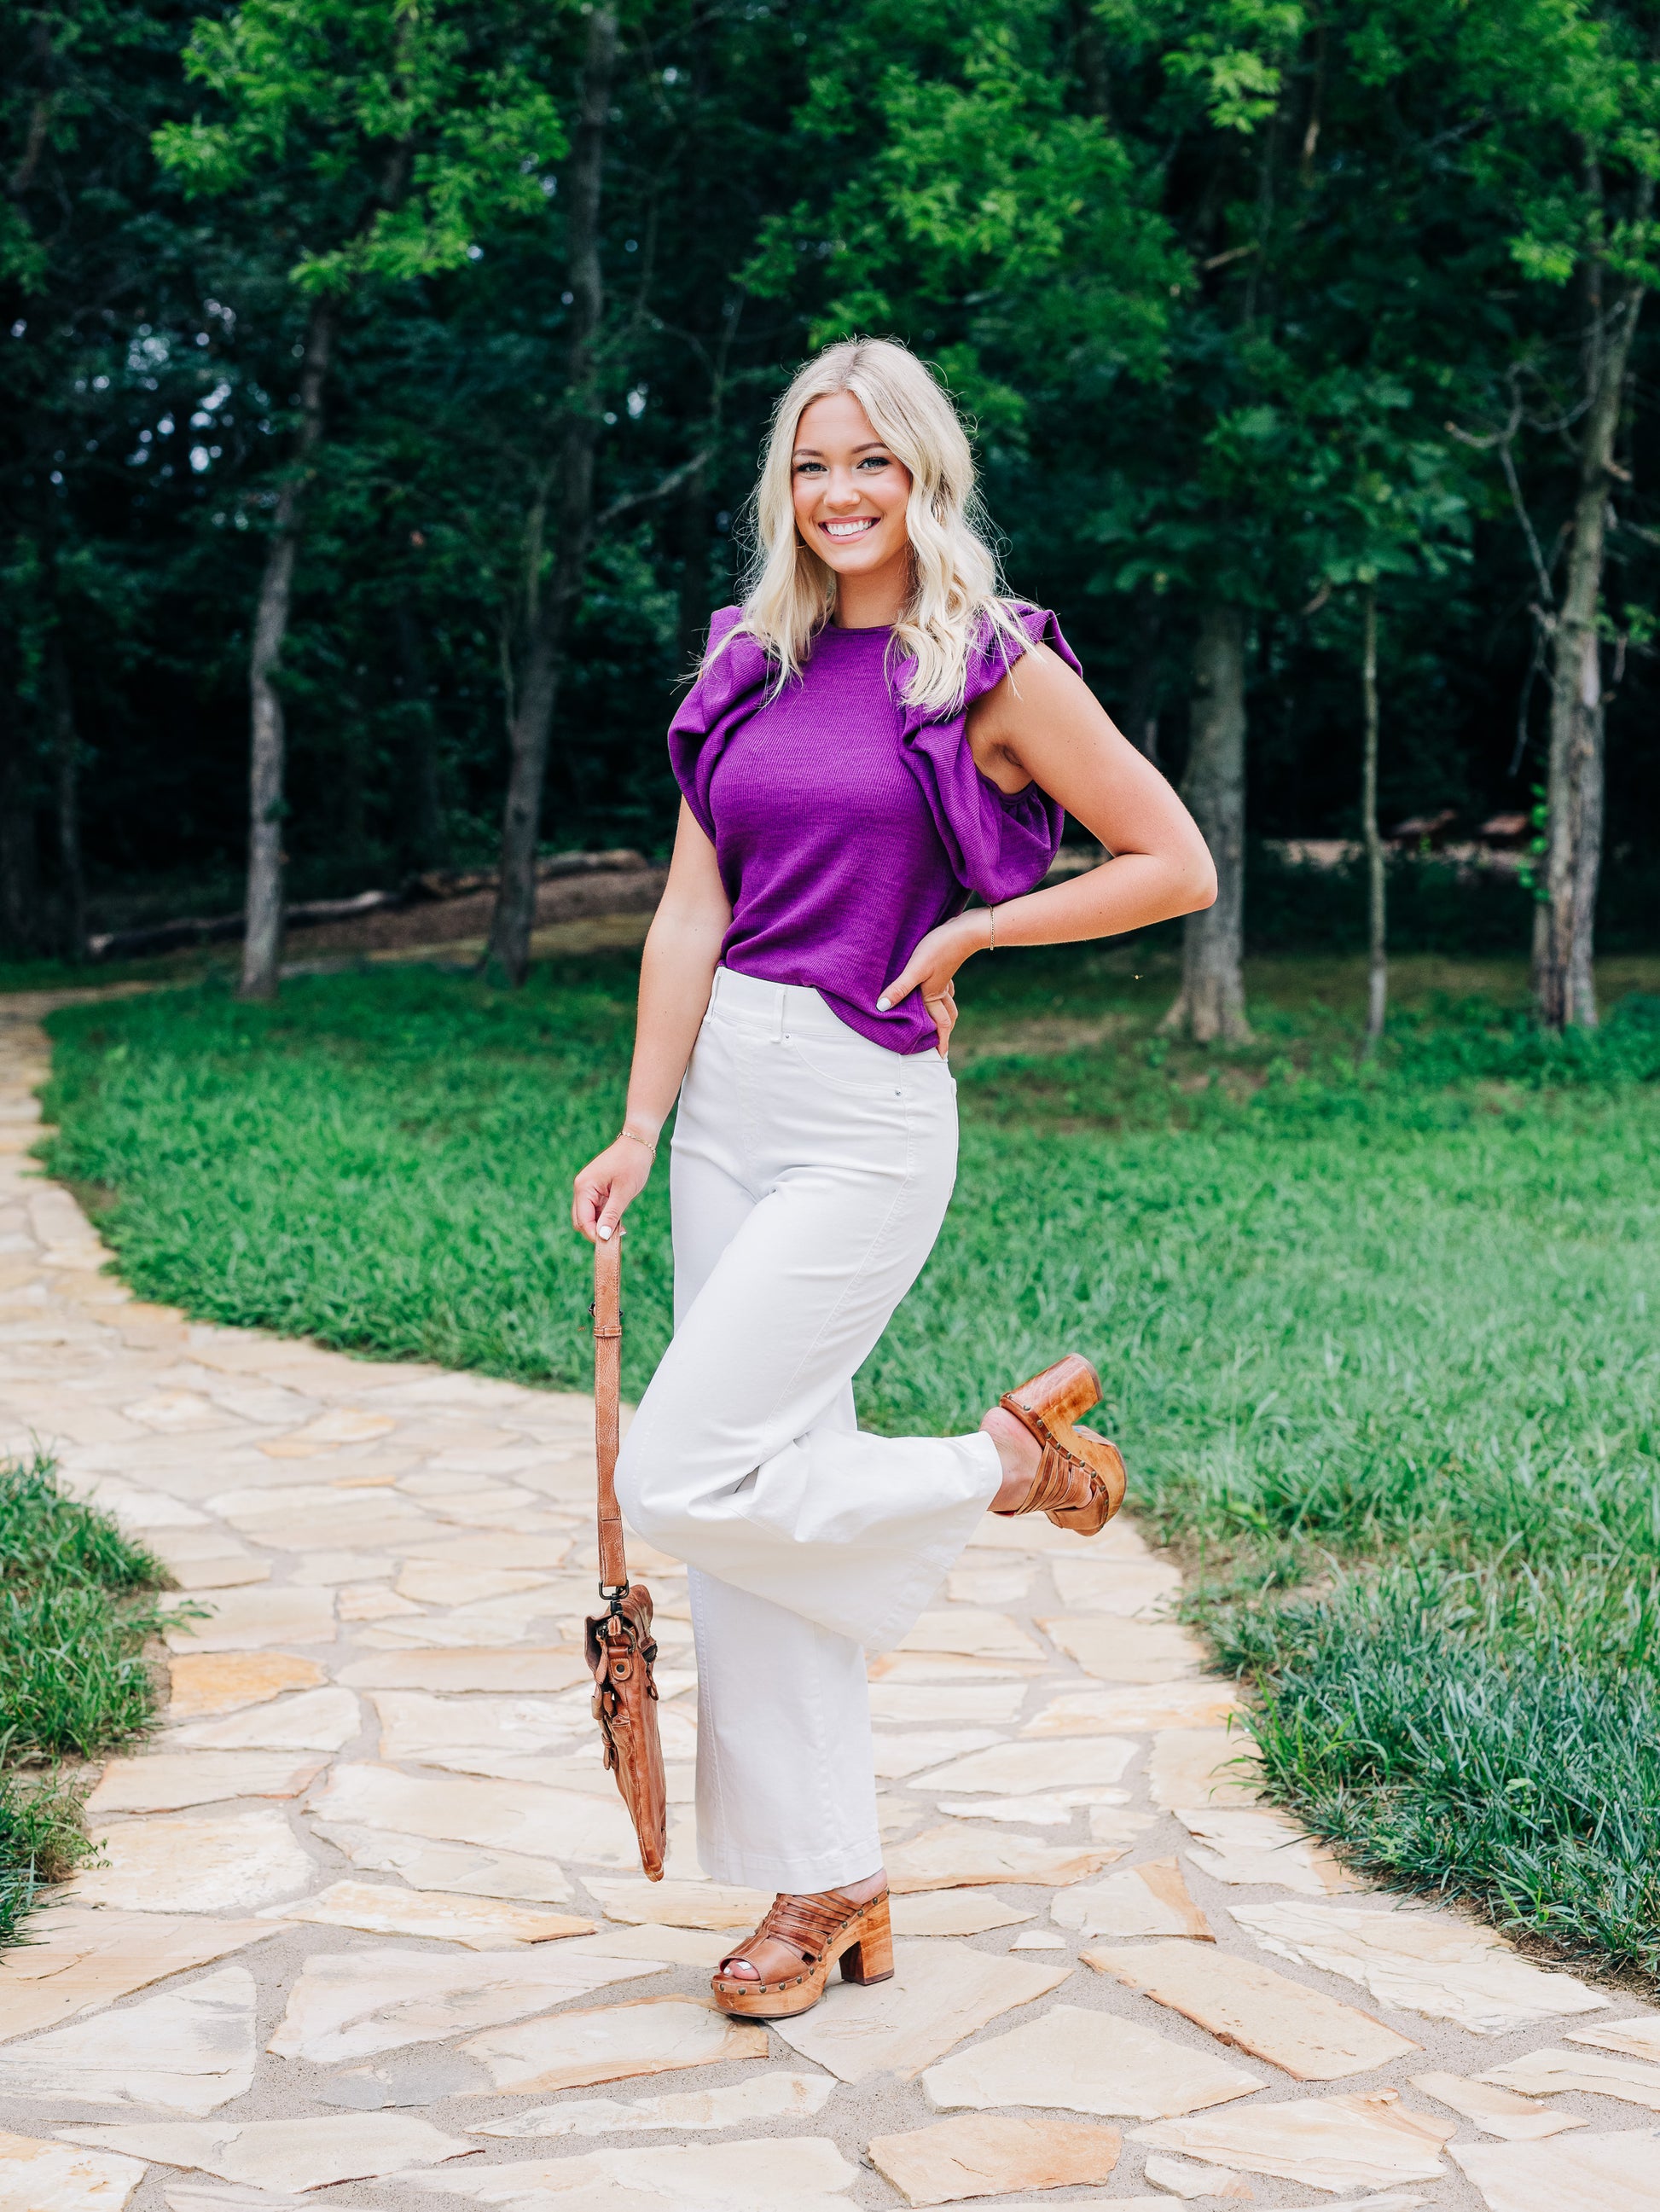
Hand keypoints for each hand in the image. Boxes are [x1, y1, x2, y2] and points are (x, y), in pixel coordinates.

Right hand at [572, 1134, 654, 1243]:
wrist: (638, 1143)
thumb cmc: (632, 1163)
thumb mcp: (624, 1192)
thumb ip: (612, 1214)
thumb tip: (602, 1236)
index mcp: (584, 1187)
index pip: (582, 1220)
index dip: (593, 1235)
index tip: (608, 1246)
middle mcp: (581, 1188)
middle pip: (581, 1220)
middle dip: (595, 1231)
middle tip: (615, 1240)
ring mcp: (588, 1188)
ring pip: (588, 1216)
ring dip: (601, 1225)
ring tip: (620, 1230)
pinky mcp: (596, 1189)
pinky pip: (596, 1209)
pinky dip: (605, 1217)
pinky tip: (619, 1222)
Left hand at [878, 914, 981, 1056]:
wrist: (964, 929)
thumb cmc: (939, 948)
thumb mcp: (916, 969)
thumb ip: (899, 988)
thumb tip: (882, 1008)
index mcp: (934, 995)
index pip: (940, 1024)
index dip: (941, 1041)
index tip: (942, 1057)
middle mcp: (941, 990)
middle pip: (946, 1016)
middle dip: (944, 1032)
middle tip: (940, 1045)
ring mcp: (945, 978)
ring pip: (947, 1002)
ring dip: (944, 1014)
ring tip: (938, 1022)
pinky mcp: (945, 965)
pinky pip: (945, 986)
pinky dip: (943, 994)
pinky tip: (937, 988)